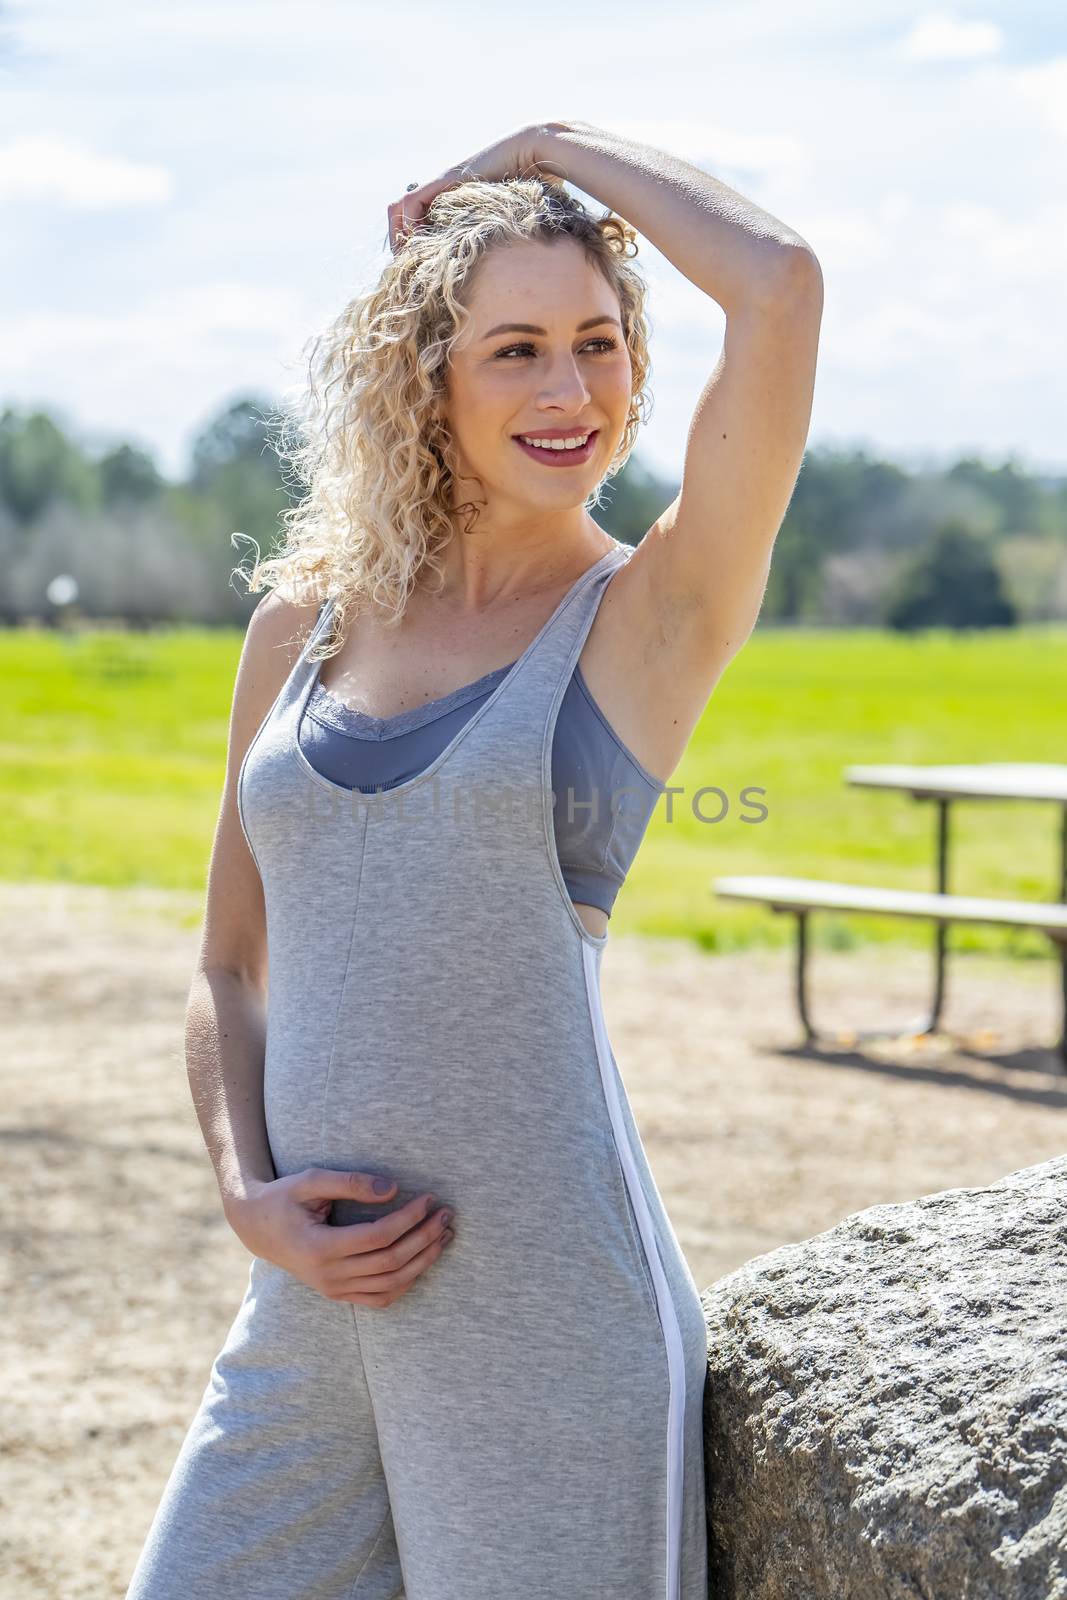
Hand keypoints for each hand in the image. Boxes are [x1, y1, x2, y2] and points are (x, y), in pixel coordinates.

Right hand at [224, 1168, 454, 1306]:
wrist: (257, 1229)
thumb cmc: (285, 1198)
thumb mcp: (310, 1180)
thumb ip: (350, 1183)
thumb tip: (392, 1188)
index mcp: (320, 1247)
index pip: (378, 1237)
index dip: (408, 1219)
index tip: (429, 1199)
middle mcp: (328, 1275)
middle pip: (390, 1262)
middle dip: (424, 1238)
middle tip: (446, 1214)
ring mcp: (332, 1290)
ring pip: (390, 1285)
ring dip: (423, 1262)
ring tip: (444, 1236)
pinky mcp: (337, 1294)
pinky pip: (379, 1298)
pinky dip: (405, 1284)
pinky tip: (422, 1262)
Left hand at [386, 121, 569, 253]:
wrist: (532, 155)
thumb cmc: (531, 187)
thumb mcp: (505, 221)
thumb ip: (497, 237)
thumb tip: (507, 268)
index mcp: (451, 201)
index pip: (415, 220)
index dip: (411, 245)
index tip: (417, 271)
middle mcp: (440, 190)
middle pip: (401, 214)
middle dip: (399, 243)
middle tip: (406, 271)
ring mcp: (440, 183)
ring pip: (399, 208)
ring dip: (398, 237)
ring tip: (407, 261)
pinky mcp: (443, 180)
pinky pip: (409, 202)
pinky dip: (406, 225)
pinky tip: (414, 245)